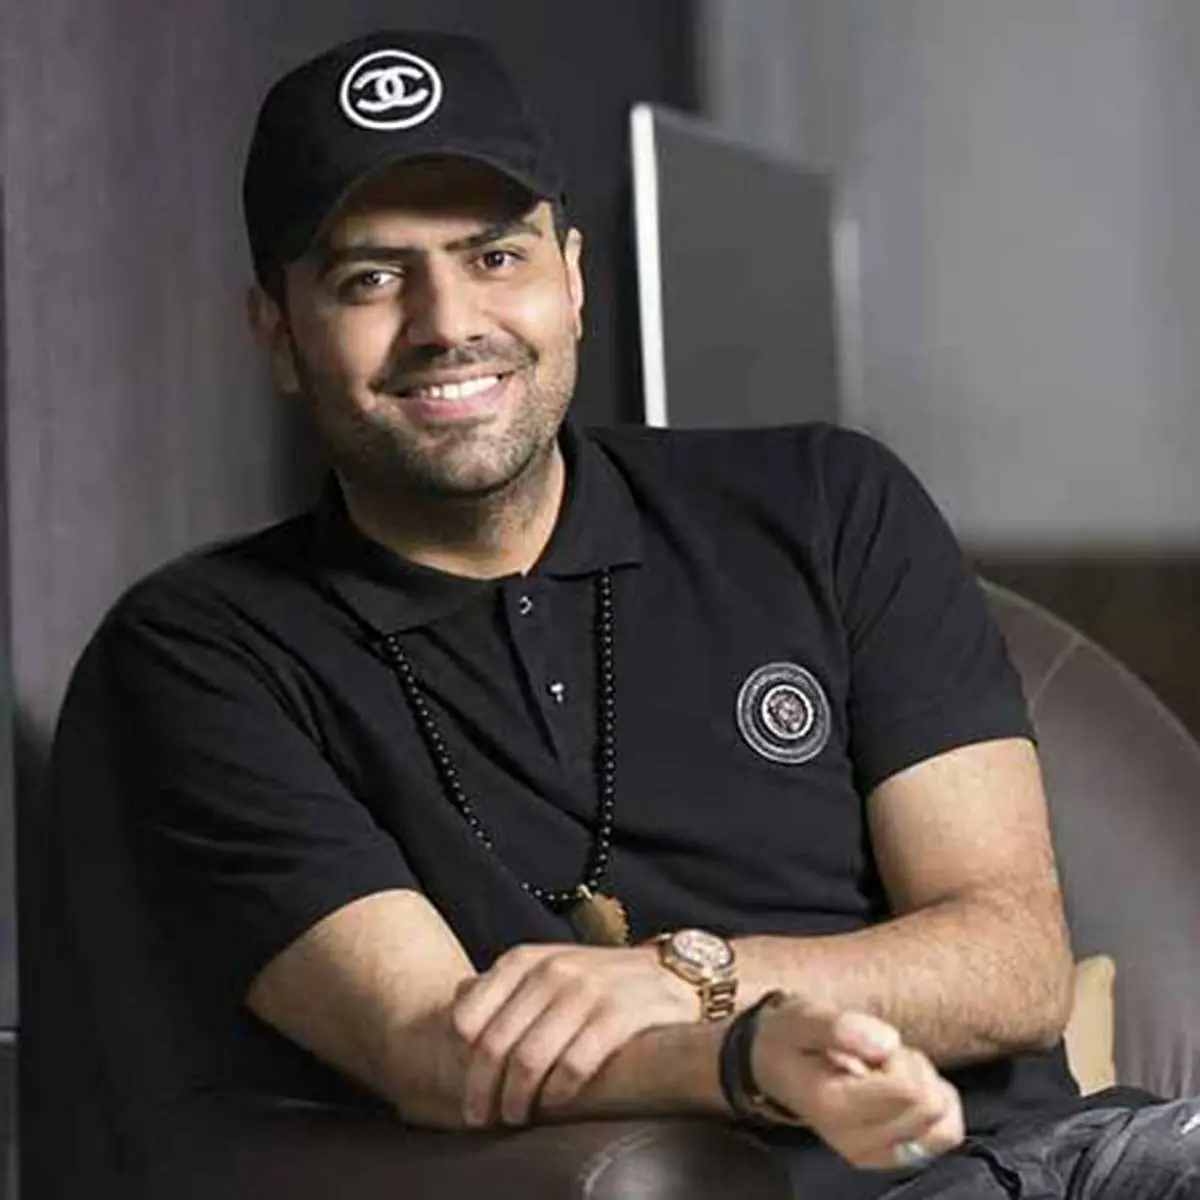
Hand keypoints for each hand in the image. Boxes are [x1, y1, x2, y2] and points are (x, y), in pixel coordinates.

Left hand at [451, 942, 695, 1126]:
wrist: (670, 974)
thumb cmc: (598, 981)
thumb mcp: (547, 969)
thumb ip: (505, 985)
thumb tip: (456, 1002)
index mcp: (524, 960)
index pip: (469, 1017)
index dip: (462, 1061)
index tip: (468, 1088)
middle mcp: (550, 970)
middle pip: (494, 1044)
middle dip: (482, 1090)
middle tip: (483, 1117)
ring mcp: (585, 990)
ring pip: (529, 1059)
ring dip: (516, 1099)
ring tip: (515, 1117)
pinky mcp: (618, 1014)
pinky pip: (573, 1064)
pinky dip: (557, 1092)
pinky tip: (554, 1103)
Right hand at [752, 998, 963, 1169]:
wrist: (778, 1067)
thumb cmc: (793, 1039)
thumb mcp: (804, 1017)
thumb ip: (840, 1027)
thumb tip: (887, 1043)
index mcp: (835, 1109)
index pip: (909, 1092)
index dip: (897, 1056)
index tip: (868, 1046)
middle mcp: (859, 1143)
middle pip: (929, 1104)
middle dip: (910, 1069)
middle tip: (874, 1057)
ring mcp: (879, 1156)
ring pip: (942, 1122)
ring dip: (925, 1088)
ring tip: (887, 1073)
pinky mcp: (897, 1157)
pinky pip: (946, 1133)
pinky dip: (936, 1106)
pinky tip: (903, 1090)